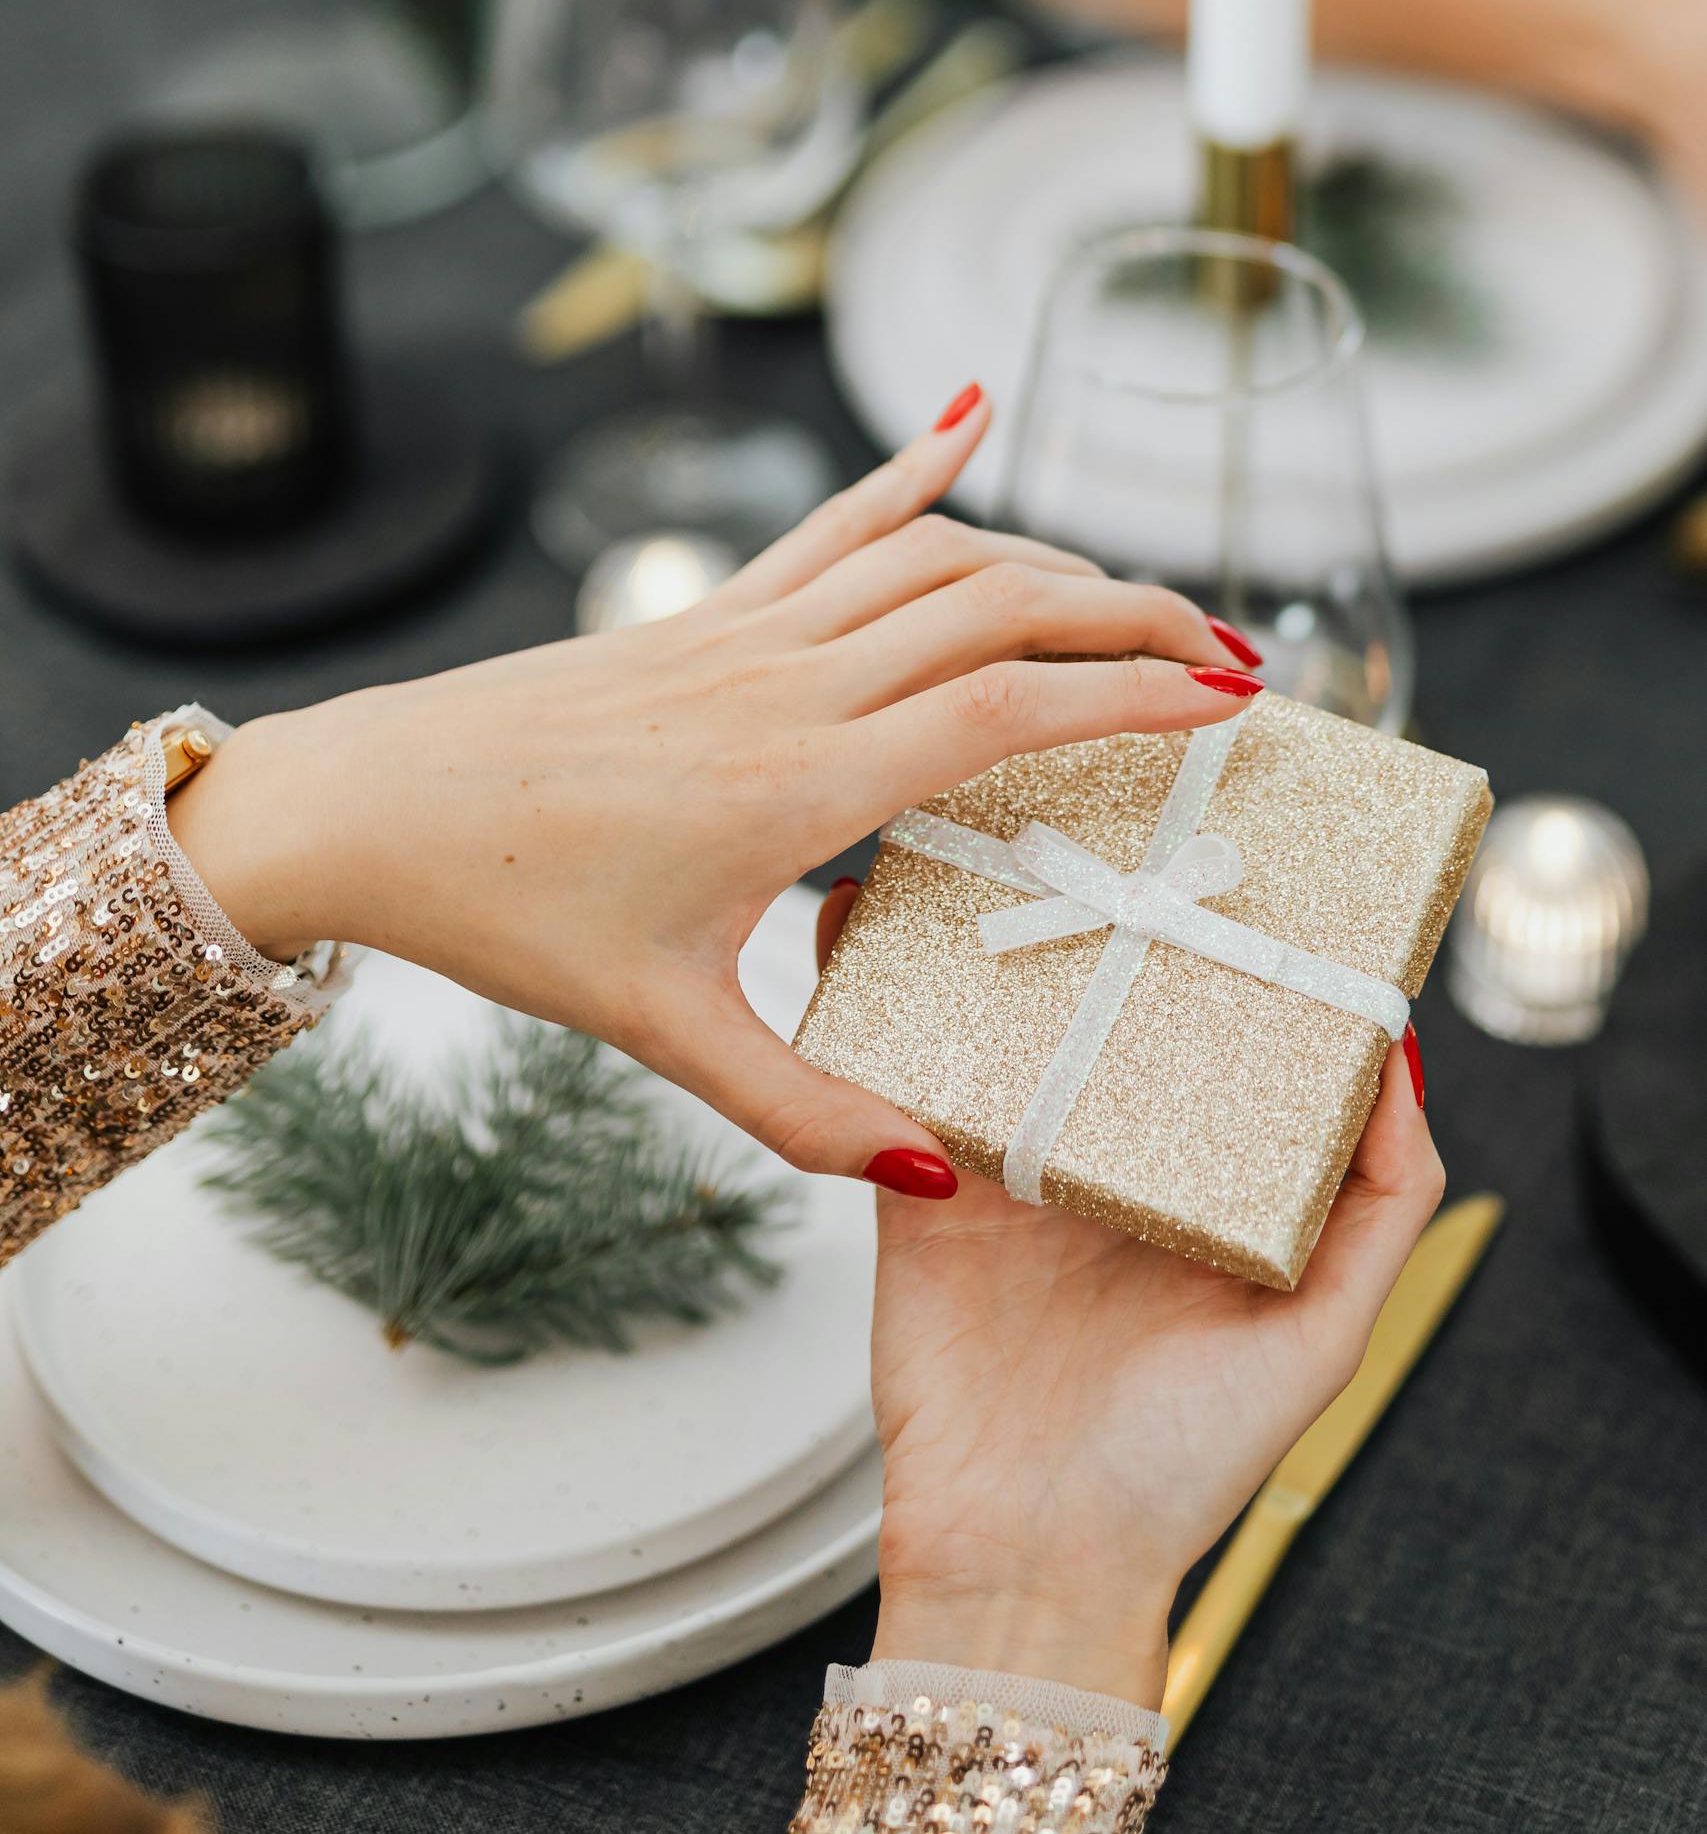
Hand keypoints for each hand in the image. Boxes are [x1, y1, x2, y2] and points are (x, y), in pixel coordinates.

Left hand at [167, 387, 1260, 1188]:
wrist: (373, 806)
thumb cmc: (509, 914)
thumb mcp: (665, 1033)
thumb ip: (807, 1110)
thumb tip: (938, 1170)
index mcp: (800, 783)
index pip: (1008, 708)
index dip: (1135, 696)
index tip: (1232, 701)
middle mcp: (790, 682)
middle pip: (1000, 607)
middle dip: (1132, 617)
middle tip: (1229, 651)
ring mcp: (748, 631)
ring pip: (933, 555)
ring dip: (1052, 560)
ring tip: (1137, 602)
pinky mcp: (710, 612)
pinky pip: (832, 523)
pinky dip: (913, 468)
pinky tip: (971, 415)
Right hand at [817, 882, 1441, 1706]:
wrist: (1028, 1556)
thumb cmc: (1185, 1463)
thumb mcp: (1324, 1337)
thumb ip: (1381, 1204)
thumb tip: (1398, 1053)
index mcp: (1199, 1175)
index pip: (1214, 1029)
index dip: (1221, 947)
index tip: (1230, 857)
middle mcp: (1106, 1153)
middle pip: (1100, 1003)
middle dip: (1096, 915)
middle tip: (1088, 810)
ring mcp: (1007, 1161)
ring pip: (996, 1017)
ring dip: (982, 939)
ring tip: (976, 842)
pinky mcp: (918, 1183)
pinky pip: (890, 1076)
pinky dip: (874, 1003)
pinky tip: (870, 926)